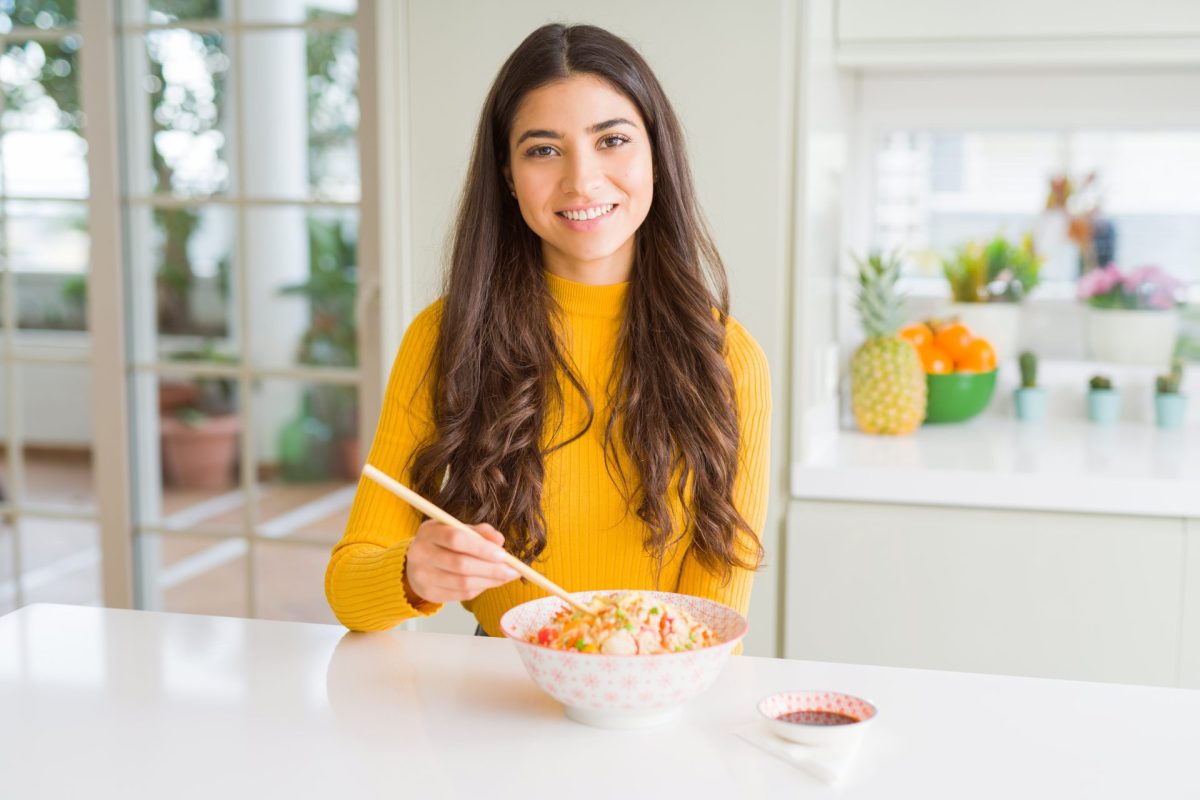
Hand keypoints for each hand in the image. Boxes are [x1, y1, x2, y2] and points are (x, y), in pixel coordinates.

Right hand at [402, 520, 519, 603]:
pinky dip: (480, 589)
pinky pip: (460, 595)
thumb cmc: (443, 542)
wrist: (417, 562)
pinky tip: (490, 582)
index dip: (481, 548)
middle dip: (491, 569)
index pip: (456, 540)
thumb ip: (480, 532)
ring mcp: (423, 576)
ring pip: (463, 583)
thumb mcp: (458, 529)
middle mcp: (421, 554)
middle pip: (461, 564)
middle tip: (513, 571)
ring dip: (489, 581)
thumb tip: (500, 540)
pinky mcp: (429, 593)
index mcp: (429, 532)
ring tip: (506, 577)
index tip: (503, 555)